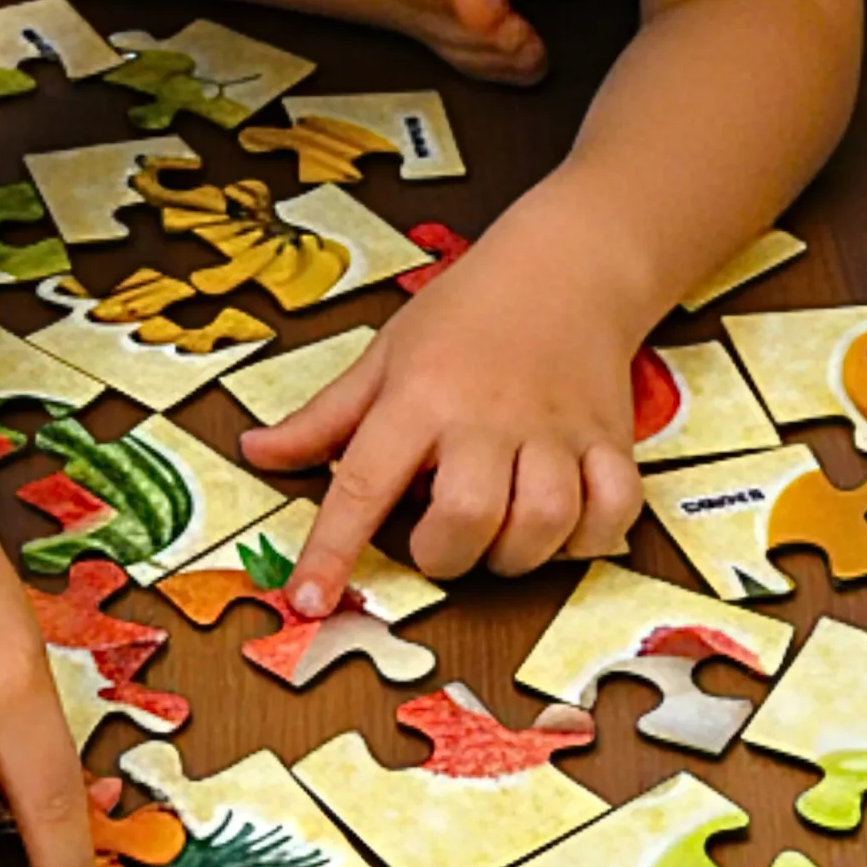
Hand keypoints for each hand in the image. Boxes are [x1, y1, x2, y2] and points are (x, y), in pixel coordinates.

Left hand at [239, 237, 645, 610]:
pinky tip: (560, 527)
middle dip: (442, 557)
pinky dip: (587, 537)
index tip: (310, 600)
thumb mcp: (383, 355)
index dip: (332, 551)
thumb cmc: (464, 313)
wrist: (565, 266)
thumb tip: (256, 452)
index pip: (362, 484)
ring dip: (515, 554)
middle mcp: (486, 418)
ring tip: (497, 536)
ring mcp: (554, 431)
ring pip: (542, 524)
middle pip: (465, 518)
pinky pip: (611, 512)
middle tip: (436, 542)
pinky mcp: (609, 440)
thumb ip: (323, 418)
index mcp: (418, 398)